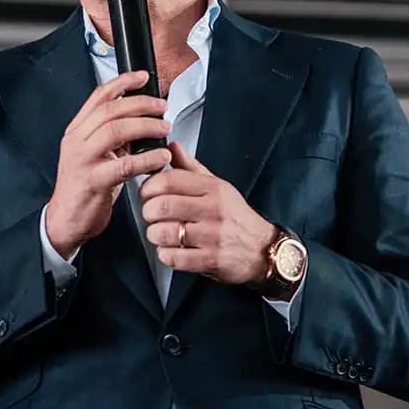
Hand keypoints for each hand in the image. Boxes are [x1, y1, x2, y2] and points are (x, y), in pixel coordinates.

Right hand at [45, 71, 172, 258]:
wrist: (64, 222)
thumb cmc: (83, 188)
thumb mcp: (94, 155)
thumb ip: (113, 136)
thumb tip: (142, 119)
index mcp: (77, 131)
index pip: (98, 97)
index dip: (122, 83)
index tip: (143, 77)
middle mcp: (76, 141)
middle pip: (110, 110)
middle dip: (141, 104)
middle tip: (162, 106)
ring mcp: (83, 160)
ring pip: (115, 131)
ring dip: (145, 125)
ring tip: (164, 127)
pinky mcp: (93, 181)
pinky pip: (124, 165)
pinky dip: (147, 159)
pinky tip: (161, 157)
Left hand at [141, 142, 276, 284]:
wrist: (262, 249)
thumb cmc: (236, 217)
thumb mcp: (218, 186)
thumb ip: (191, 168)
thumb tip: (172, 147)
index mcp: (214, 189)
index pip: (170, 180)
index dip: (150, 186)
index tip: (146, 192)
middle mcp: (214, 210)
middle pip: (163, 206)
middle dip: (148, 211)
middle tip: (151, 214)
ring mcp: (212, 237)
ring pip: (164, 232)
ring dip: (154, 234)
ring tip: (159, 233)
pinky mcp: (210, 260)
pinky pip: (173, 257)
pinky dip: (165, 254)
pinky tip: (171, 250)